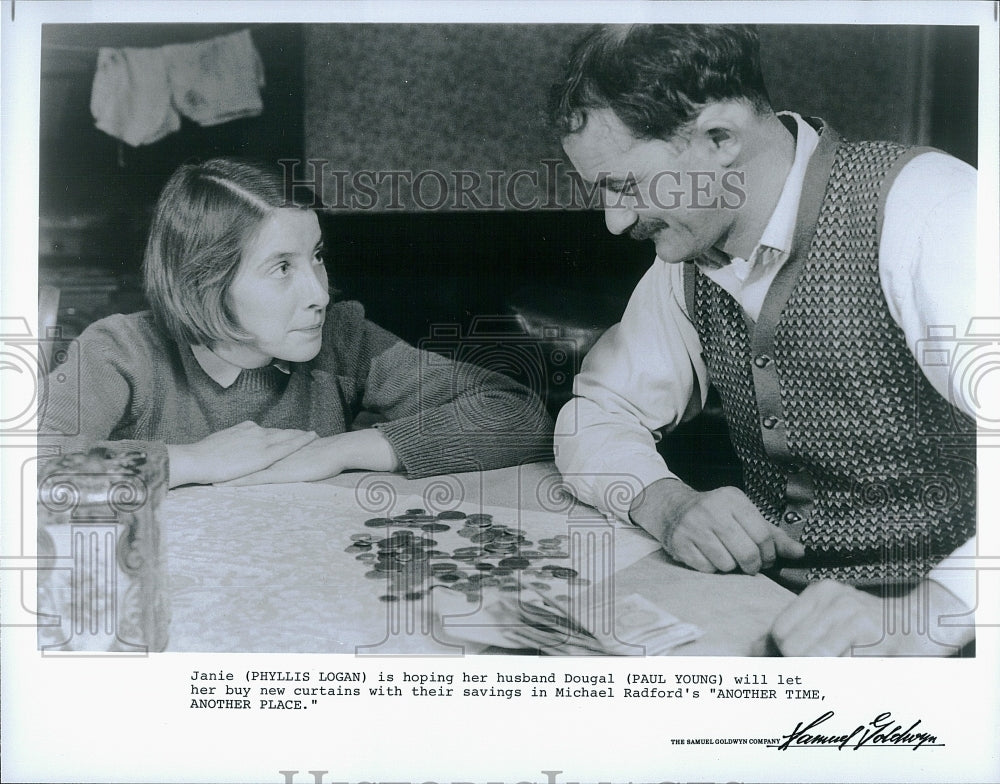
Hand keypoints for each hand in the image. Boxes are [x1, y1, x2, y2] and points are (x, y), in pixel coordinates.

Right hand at [167, 421, 317, 486]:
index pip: (266, 431)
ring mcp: (261, 441)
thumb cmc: (202, 456)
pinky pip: (288, 446)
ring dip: (301, 435)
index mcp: (244, 430)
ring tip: (315, 435)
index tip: (288, 433)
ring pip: (287, 436)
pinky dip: (302, 440)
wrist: (196, 459)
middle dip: (294, 433)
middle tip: (309, 433)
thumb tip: (232, 446)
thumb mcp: (219, 444)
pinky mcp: (264, 454)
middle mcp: (255, 432)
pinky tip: (312, 438)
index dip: (279, 433)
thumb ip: (231, 444)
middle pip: (280, 432)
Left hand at [219, 428, 400, 485]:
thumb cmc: (323, 453)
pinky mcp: (276, 475)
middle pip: (239, 457)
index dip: (230, 451)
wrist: (334, 451)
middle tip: (202, 465)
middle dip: (220, 461)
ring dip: (222, 473)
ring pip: (240, 469)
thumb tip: (284, 452)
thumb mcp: (302, 450)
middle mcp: (268, 454)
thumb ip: (290, 451)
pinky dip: (235, 483)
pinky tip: (221, 488)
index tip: (214, 454)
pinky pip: (251, 480)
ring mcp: (271, 465)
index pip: (248, 447)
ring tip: (202, 476)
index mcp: (274, 448)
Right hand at [630, 478, 804, 573]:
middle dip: (752, 565)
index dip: (770, 554)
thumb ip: (773, 535)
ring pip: (726, 564)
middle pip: (746, 553)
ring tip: (725, 556)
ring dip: (729, 566)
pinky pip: (706, 569)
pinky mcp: (680, 542)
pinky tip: (708, 555)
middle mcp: (712, 509)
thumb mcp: (744, 515)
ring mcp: (693, 526)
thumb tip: (799, 553)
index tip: (767, 558)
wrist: (673, 508)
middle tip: (749, 564)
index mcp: (732, 499)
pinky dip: (711, 568)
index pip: (763, 535)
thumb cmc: (716, 514)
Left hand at [770, 579, 973, 656]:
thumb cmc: (872, 627)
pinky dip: (843, 676)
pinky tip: (858, 667)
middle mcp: (833, 599)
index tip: (790, 668)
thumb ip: (794, 632)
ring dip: (822, 674)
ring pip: (813, 658)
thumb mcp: (831, 619)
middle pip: (791, 647)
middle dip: (799, 668)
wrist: (925, 619)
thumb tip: (751, 651)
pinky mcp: (875, 636)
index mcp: (819, 593)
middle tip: (821, 670)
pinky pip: (842, 667)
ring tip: (841, 667)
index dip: (780, 656)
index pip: (778, 632)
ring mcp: (854, 615)